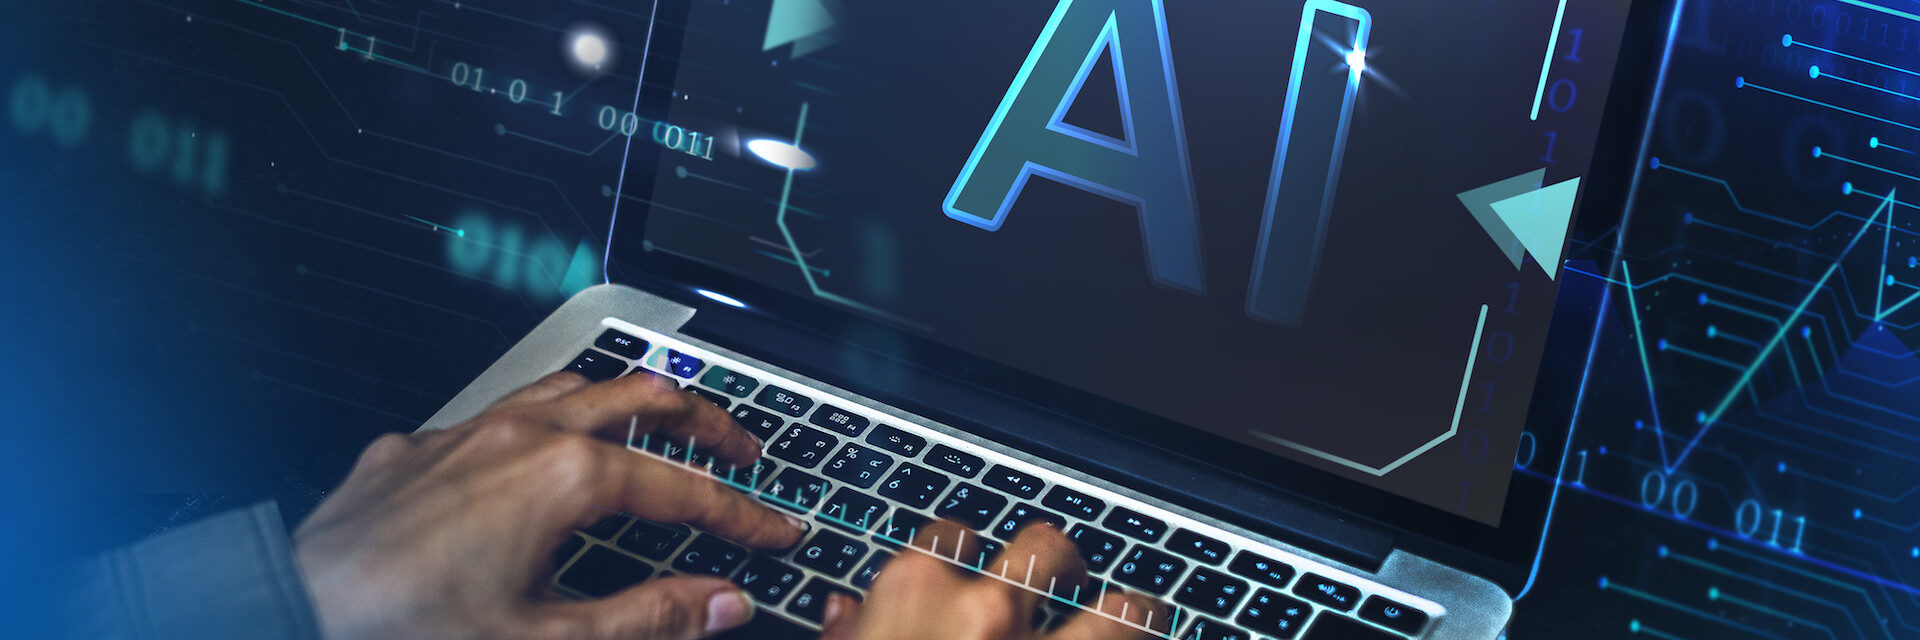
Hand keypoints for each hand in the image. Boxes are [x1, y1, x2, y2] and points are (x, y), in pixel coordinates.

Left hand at [293, 371, 807, 639]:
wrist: (282, 614)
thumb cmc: (401, 633)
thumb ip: (647, 617)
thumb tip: (717, 603)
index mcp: (562, 479)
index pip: (683, 488)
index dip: (742, 512)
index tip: (777, 528)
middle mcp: (517, 437)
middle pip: (640, 397)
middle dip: (703, 420)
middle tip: (742, 450)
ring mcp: (462, 434)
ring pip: (568, 386)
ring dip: (627, 401)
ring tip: (659, 423)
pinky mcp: (414, 449)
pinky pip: (496, 411)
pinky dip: (545, 421)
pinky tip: (539, 454)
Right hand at [819, 520, 1166, 639]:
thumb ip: (853, 636)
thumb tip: (845, 614)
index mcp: (914, 597)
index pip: (949, 538)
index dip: (965, 551)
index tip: (971, 564)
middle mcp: (988, 614)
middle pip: (1045, 548)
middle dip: (1062, 560)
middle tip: (1069, 579)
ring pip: (1120, 612)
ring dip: (1133, 613)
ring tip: (1142, 615)